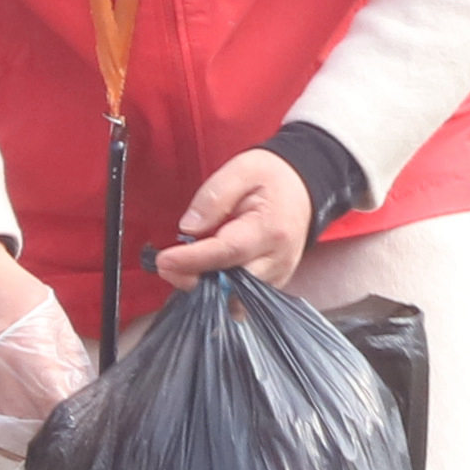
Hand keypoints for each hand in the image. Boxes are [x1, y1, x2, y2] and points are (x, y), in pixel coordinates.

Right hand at [0, 246, 92, 455]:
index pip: (59, 418)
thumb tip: (86, 401)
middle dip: (45, 437)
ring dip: (17, 444)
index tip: (75, 427)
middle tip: (52, 429)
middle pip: (30, 437)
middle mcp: (2, 385)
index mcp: (36, 366)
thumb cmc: (17, 302)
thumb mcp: (58, 327)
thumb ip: (73, 368)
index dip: (70, 428)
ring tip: (28, 431)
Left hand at [157, 147, 313, 286]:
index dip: (192, 260)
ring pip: (235, 297)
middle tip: (167, 264)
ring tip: (183, 266)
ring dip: (205, 286)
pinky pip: (242, 298)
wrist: (304, 188)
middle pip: (230, 284)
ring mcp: (277, 275)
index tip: (164, 260)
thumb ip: (213, 197)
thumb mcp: (241, 170)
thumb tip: (188, 229)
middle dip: (195, 279)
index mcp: (269, 229)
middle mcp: (277, 259)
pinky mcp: (273, 284)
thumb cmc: (271, 177)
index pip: (226, 252)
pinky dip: (219, 291)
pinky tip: (203, 274)